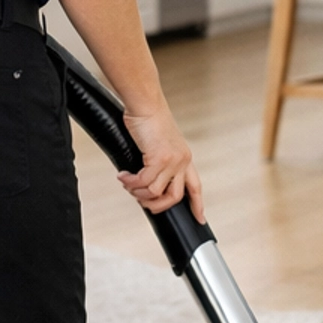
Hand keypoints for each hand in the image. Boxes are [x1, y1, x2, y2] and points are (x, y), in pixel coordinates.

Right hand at [118, 103, 204, 220]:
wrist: (145, 104)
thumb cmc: (148, 119)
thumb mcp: (158, 143)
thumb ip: (158, 161)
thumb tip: (146, 179)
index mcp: (184, 158)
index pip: (195, 186)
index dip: (198, 204)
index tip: (199, 218)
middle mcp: (182, 161)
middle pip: (174, 197)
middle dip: (156, 205)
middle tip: (142, 202)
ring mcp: (172, 161)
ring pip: (156, 192)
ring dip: (138, 193)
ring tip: (128, 184)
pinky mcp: (159, 159)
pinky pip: (144, 182)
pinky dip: (131, 182)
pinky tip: (123, 176)